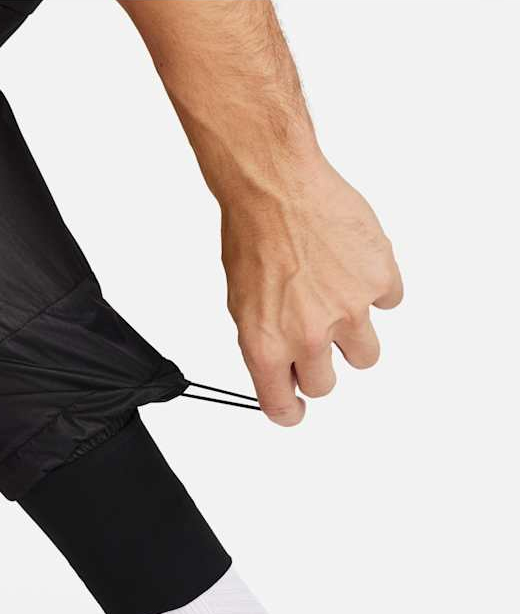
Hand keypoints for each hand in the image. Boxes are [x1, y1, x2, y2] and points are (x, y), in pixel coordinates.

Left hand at [221, 160, 402, 425]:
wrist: (276, 185)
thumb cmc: (252, 236)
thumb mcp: (241, 302)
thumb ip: (265, 341)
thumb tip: (281, 368)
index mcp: (266, 346)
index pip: (282, 405)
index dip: (290, 410)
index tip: (295, 409)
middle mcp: (308, 336)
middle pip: (326, 384)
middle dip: (320, 368)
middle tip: (315, 340)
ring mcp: (349, 310)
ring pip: (365, 356)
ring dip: (353, 337)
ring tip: (337, 301)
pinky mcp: (379, 279)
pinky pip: (389, 302)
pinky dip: (375, 289)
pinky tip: (353, 266)